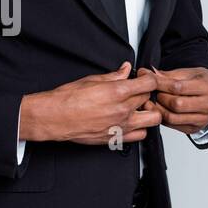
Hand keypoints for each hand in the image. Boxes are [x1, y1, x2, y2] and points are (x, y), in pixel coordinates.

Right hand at [19, 62, 162, 145]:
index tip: (143, 77)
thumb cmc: (67, 99)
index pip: (149, 83)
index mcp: (117, 92)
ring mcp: (120, 126)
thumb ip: (113, 75)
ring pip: (152, 119)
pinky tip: (130, 121)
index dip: (148, 77)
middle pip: (149, 98)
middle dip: (145, 92)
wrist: (55, 118)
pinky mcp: (116, 138)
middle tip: (137, 91)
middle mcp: (122, 110)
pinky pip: (140, 135)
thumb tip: (125, 69)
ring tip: (137, 108)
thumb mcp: (91, 80)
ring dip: (148, 111)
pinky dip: (139, 128)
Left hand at [148, 65, 207, 135]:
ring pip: (173, 118)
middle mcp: (207, 105)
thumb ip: (168, 75)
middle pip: (176, 104)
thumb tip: (147, 73)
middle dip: (160, 97)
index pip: (178, 87)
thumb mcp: (189, 73)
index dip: (160, 84)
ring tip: (153, 100)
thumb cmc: (203, 82)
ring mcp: (202, 119)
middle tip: (152, 91)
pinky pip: (173, 125)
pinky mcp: (195, 129)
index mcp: (207, 87)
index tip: (148, 79)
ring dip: (158, 109)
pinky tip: (159, 109)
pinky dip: (162, 117)